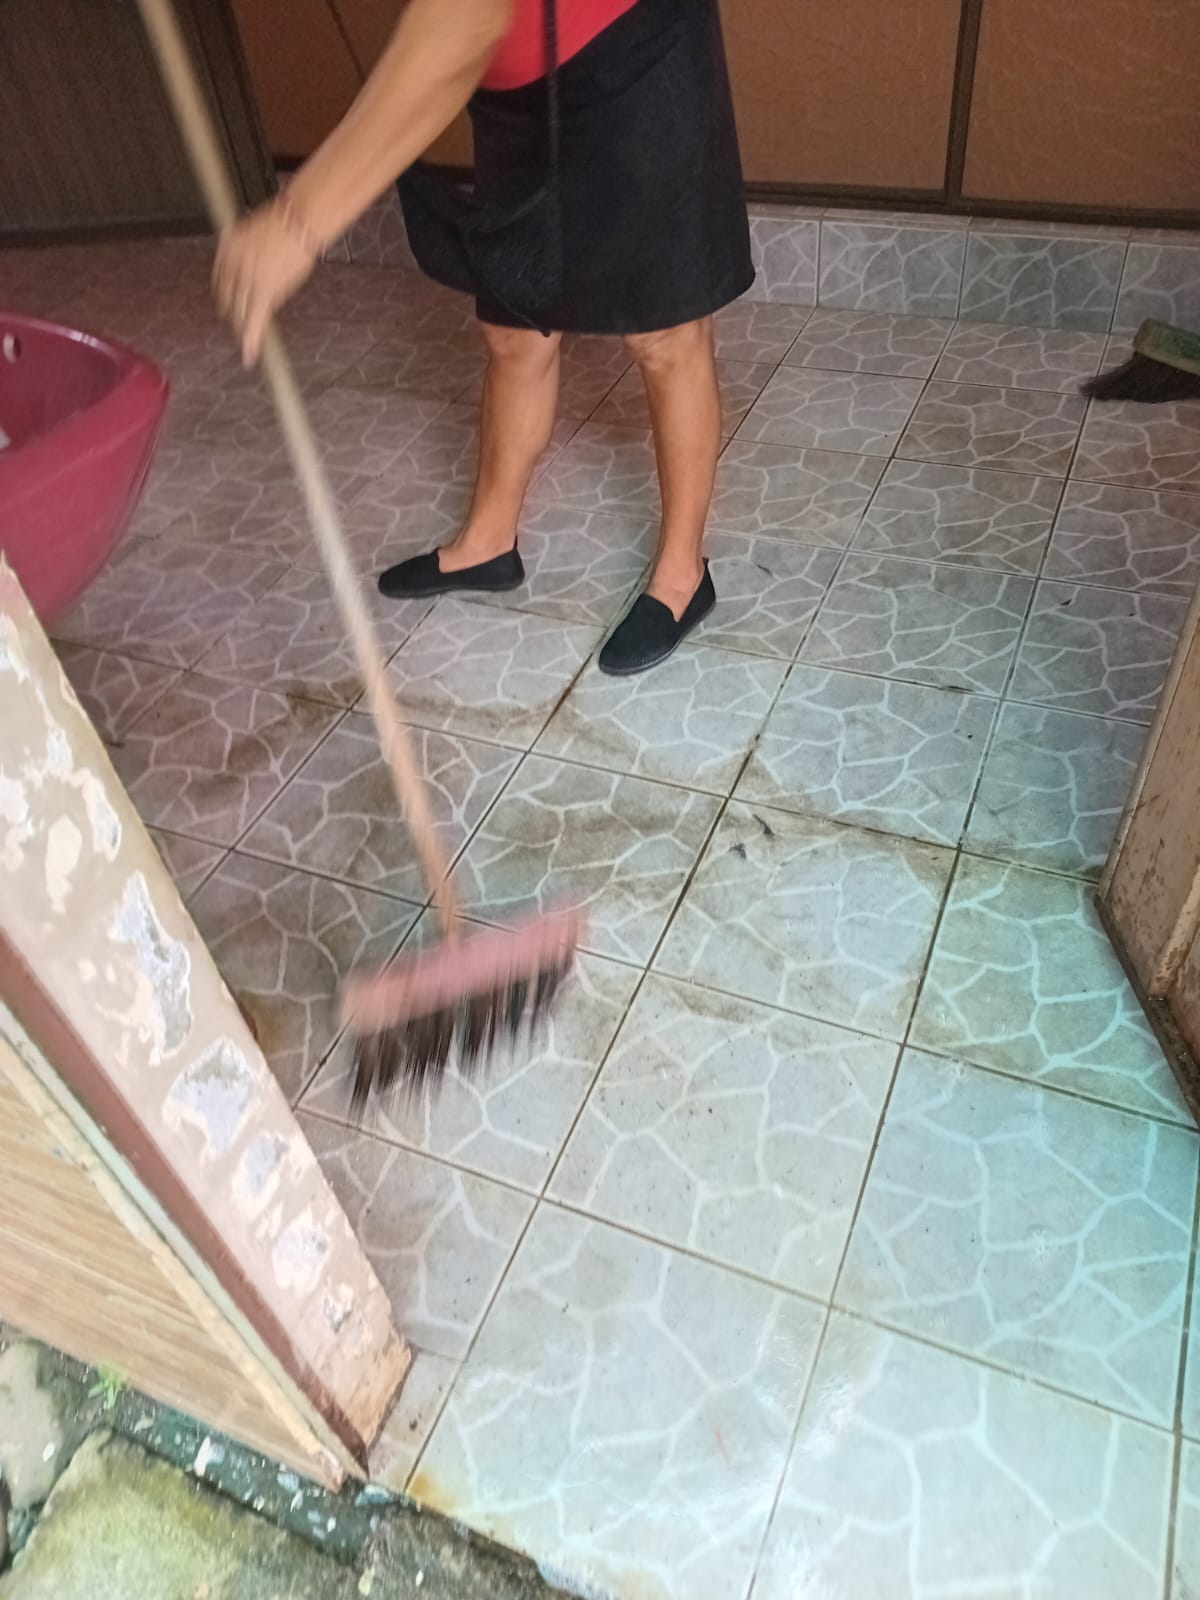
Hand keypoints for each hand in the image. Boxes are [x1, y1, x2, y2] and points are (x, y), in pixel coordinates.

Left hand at [213, 200, 316, 366]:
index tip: (230, 308)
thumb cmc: (284, 223)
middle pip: (229, 301)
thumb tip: (245, 259)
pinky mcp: (262, 292)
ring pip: (240, 314)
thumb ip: (244, 249)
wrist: (297, 220)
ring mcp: (246, 280)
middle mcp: (232, 265)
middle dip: (233, 317)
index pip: (221, 282)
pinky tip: (249, 356)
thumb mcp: (253, 232)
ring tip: (247, 345)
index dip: (227, 298)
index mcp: (227, 249)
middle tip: (240, 330)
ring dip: (243, 331)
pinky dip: (251, 341)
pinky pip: (254, 322)